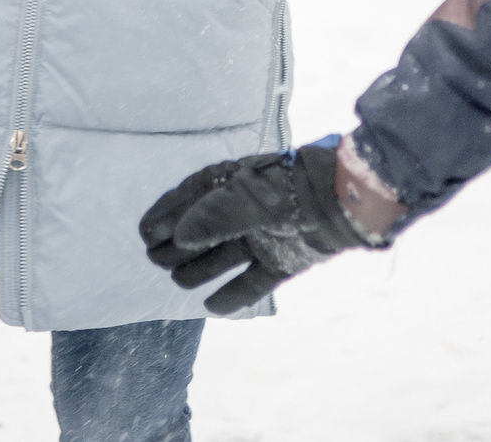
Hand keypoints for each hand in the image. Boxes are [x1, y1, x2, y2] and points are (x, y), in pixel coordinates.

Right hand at [140, 142, 367, 314]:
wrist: (344, 200)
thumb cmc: (290, 188)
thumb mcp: (245, 198)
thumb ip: (211, 217)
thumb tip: (177, 237)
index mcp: (237, 182)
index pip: (192, 197)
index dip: (168, 214)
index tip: (146, 232)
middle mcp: (248, 209)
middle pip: (206, 230)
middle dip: (179, 244)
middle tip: (156, 259)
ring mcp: (267, 235)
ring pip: (225, 255)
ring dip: (200, 269)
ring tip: (178, 279)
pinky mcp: (285, 259)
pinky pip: (254, 280)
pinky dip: (234, 294)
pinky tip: (212, 307)